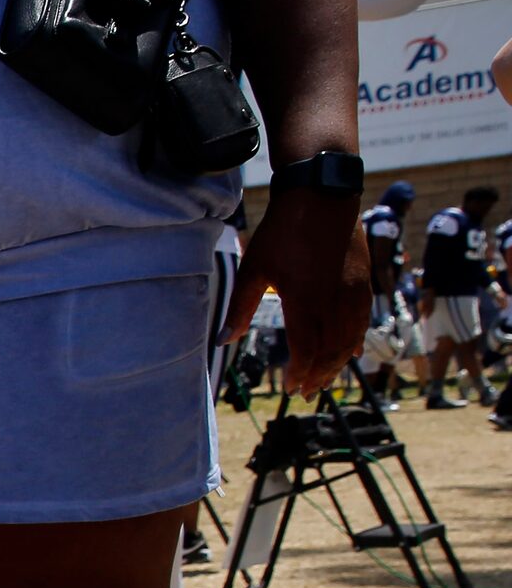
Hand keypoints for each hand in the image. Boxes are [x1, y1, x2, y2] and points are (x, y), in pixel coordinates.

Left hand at [224, 190, 369, 396]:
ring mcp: (352, 291)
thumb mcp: (254, 269)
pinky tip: (351, 351)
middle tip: (307, 392)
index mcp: (304, 300)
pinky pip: (363, 320)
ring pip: (350, 338)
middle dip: (319, 375)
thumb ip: (241, 308)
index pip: (306, 350)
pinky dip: (356, 340)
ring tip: (324, 378)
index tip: (291, 389)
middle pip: (331, 351)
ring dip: (338, 363)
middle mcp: (333, 300)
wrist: (321, 196)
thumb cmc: (283, 231)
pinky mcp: (363, 281)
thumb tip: (225, 341)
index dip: (300, 373)